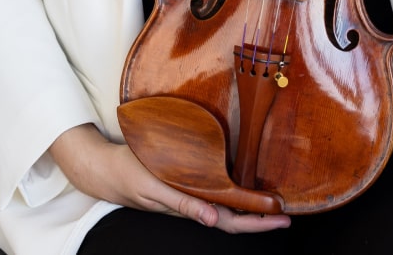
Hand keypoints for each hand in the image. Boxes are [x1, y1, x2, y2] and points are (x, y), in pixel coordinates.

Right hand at [49, 125, 290, 232]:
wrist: (105, 169)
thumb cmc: (130, 173)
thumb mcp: (154, 187)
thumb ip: (181, 203)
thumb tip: (212, 219)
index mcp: (189, 206)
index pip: (229, 221)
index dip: (256, 222)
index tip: (282, 217)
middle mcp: (192, 204)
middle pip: (232, 219)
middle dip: (259, 220)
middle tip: (287, 213)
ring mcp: (188, 196)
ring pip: (223, 209)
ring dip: (248, 209)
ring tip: (271, 203)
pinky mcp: (182, 185)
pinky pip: (211, 195)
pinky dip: (230, 195)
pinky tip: (240, 188)